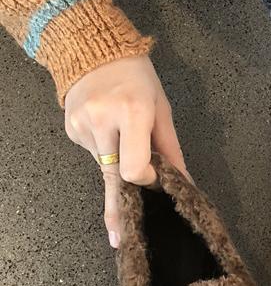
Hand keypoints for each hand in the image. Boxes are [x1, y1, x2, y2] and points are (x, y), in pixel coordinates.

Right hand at [64, 55, 189, 248]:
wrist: (94, 50)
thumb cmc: (138, 79)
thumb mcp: (162, 109)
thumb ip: (171, 150)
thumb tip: (185, 185)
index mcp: (132, 112)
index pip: (133, 168)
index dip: (145, 180)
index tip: (153, 179)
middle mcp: (103, 120)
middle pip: (113, 177)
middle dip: (122, 200)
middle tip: (119, 236)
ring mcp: (81, 125)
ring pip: (103, 166)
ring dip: (116, 162)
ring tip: (121, 133)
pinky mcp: (69, 130)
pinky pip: (92, 154)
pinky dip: (103, 150)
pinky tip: (106, 129)